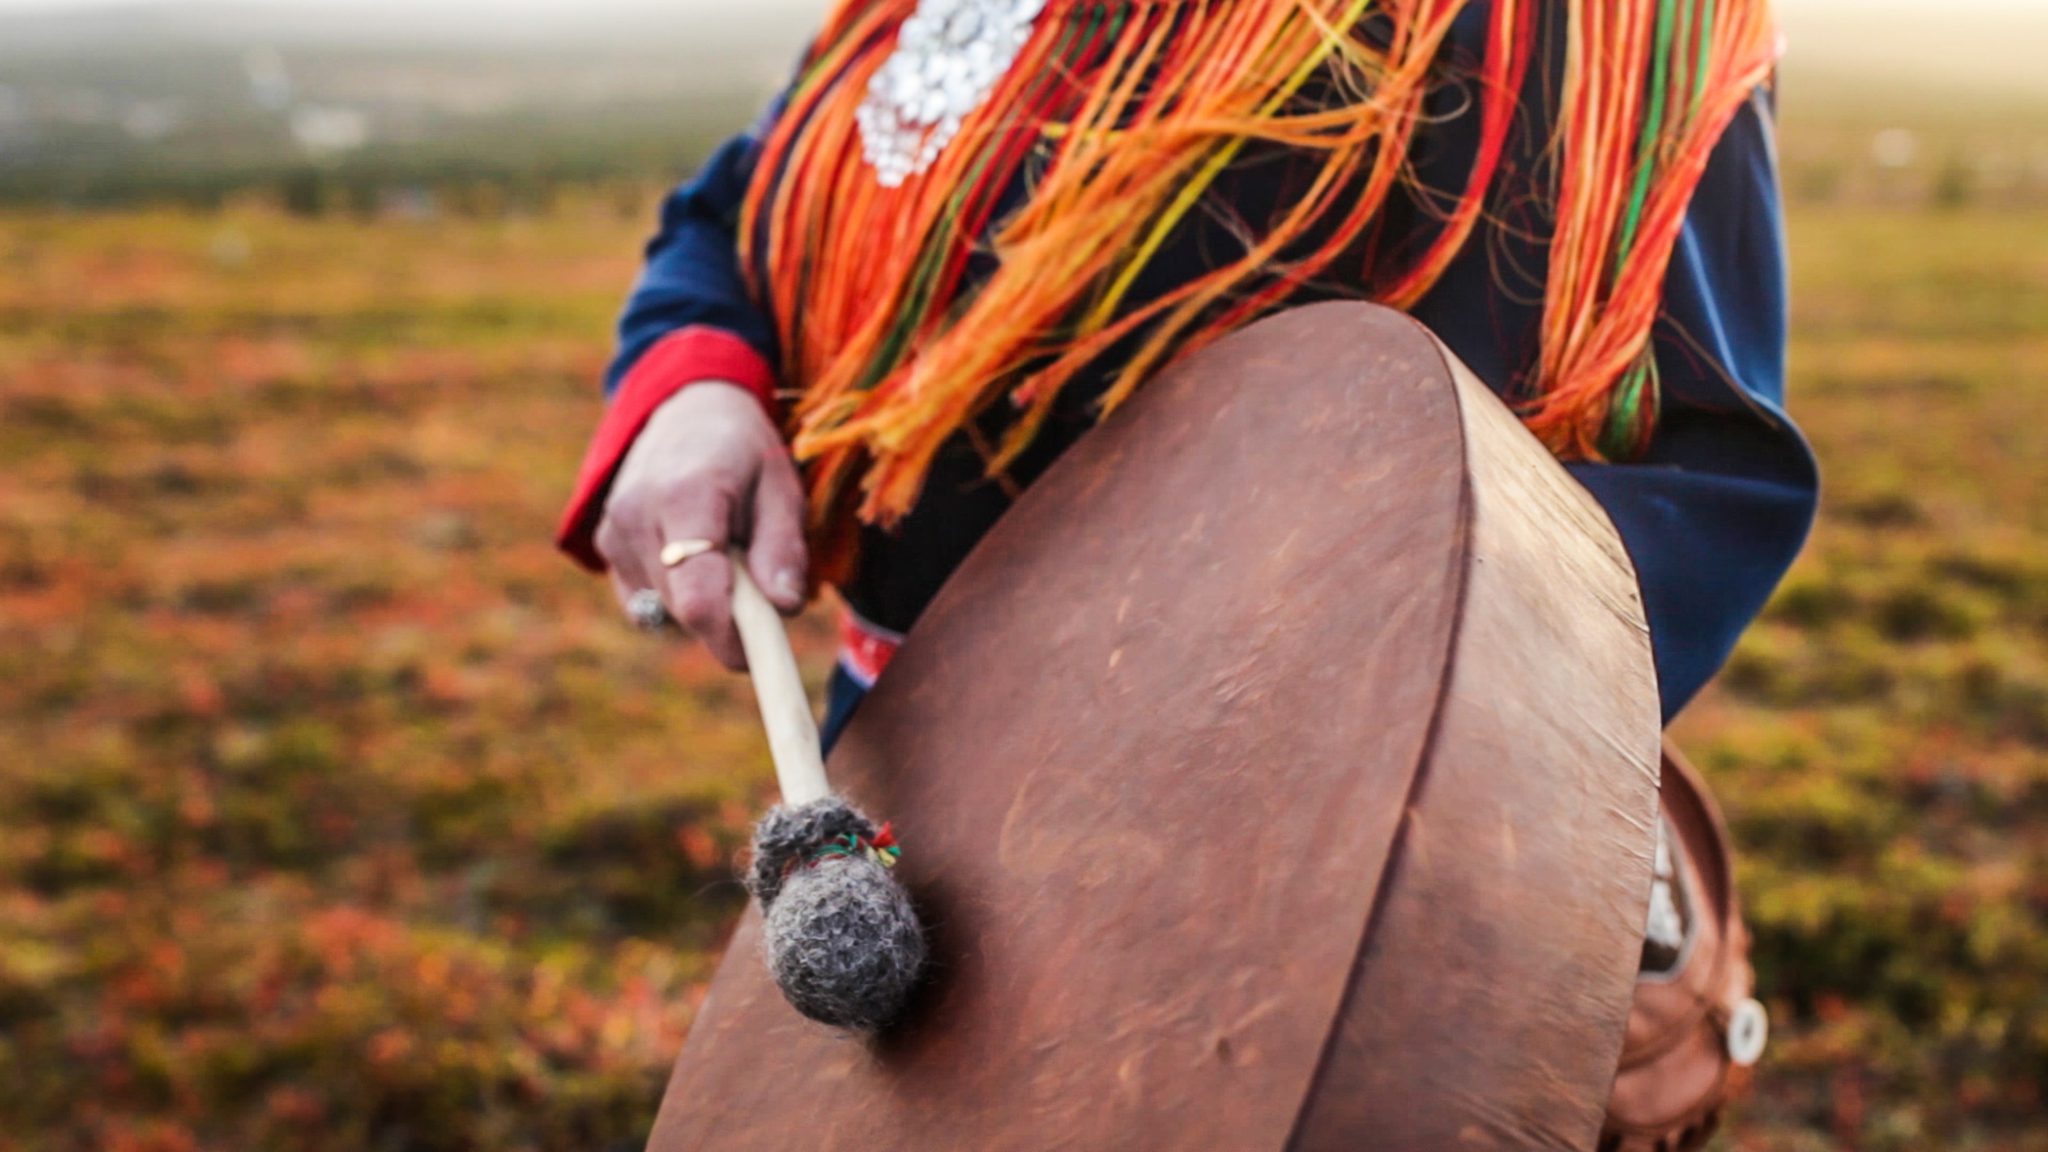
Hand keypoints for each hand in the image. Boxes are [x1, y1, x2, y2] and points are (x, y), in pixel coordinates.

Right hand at [595, 382, 807, 668]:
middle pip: (683, 610)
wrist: (686, 408)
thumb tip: (784, 607)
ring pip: (665, 610)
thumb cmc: (744, 450)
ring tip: (724, 554)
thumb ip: (783, 548)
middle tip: (760, 587)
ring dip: (703, 603)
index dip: (730, 637)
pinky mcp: (604, 545)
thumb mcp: (781, 487)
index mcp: (686, 497)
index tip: (763, 650)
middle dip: (728, 619)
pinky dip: (676, 595)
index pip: (697, 598)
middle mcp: (637, 516)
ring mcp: (613, 532)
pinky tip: (693, 558)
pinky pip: (645, 602)